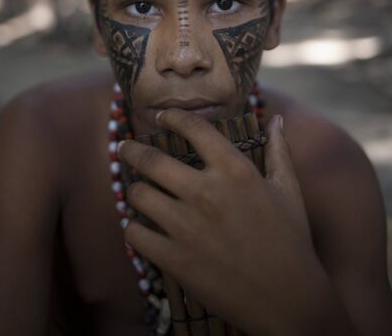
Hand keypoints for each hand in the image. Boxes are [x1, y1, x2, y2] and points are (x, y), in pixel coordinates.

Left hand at [119, 111, 352, 334]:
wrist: (288, 299)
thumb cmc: (291, 239)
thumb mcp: (288, 189)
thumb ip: (279, 150)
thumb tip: (277, 119)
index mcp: (235, 170)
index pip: (192, 128)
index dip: (172, 116)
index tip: (161, 117)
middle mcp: (206, 192)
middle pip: (150, 159)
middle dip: (131, 149)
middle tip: (125, 147)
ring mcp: (187, 227)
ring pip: (138, 194)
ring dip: (134, 189)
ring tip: (137, 189)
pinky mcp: (175, 259)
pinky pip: (135, 234)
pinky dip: (134, 227)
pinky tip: (141, 226)